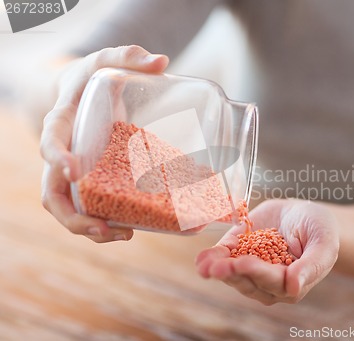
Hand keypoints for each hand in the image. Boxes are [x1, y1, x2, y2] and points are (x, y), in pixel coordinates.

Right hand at [40, 46, 168, 242]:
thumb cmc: (92, 78)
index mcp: (62, 121)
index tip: (72, 170)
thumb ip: (129, 56)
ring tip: (125, 234)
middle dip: (72, 215)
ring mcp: (75, 172)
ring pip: (70, 208)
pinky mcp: (92, 180)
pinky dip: (108, 218)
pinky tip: (134, 225)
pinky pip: (92, 205)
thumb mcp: (106, 60)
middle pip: (52, 192)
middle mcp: (62, 153)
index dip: (56, 156)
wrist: (81, 92)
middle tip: (102, 227)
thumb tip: (162, 61)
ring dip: (91, 227)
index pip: (50, 139)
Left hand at [196, 199, 338, 304]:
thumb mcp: (324, 244)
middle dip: (233, 273)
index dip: (257, 272)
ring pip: (233, 274)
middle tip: (219, 267)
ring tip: (205, 266)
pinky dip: (211, 260)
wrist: (303, 213)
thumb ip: (312, 266)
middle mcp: (268, 282)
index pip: (273, 281)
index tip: (245, 263)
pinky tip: (201, 260)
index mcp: (291, 283)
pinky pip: (223, 259)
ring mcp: (250, 268)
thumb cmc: (320, 230)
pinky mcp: (237, 252)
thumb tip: (294, 289)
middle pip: (249, 281)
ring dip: (218, 270)